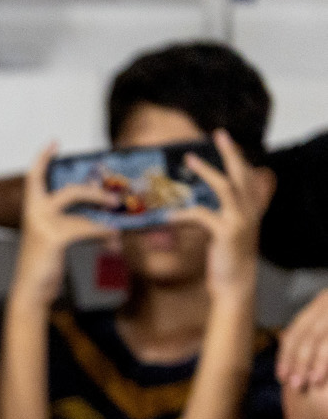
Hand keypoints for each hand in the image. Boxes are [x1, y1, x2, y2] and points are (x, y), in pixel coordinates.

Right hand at [12, 143, 117, 306]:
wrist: (30, 291)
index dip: (43, 159)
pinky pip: (87, 229)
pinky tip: (113, 241)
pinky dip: (104, 234)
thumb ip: (72, 224)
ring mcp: (43, 225)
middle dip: (96, 194)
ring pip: (83, 212)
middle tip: (113, 199)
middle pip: (71, 191)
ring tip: (118, 225)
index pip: (34, 178)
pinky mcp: (54, 238)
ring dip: (104, 218)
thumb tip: (107, 219)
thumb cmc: (42, 266)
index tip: (54, 142)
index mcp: (32, 210)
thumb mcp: (54, 240)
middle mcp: (35, 214)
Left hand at [174, 131, 272, 301]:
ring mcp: (240, 219)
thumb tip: (188, 205)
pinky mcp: (226, 232)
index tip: (224, 139)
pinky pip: (202, 215)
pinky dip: (184, 213)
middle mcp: (250, 209)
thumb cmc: (226, 259)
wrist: (234, 284)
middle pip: (241, 173)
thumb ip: (214, 215)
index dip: (236, 157)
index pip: (246, 175)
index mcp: (250, 207)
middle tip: (218, 134)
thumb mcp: (223, 233)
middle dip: (230, 152)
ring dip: (207, 171)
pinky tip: (168, 216)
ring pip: (225, 187)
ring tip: (190, 159)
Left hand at [282, 279, 327, 393]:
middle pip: (310, 333)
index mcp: (322, 301)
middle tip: (296, 385)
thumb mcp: (324, 324)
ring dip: (319, 361)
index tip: (282, 377)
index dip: (287, 355)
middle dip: (300, 361)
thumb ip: (314, 332)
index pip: (297, 330)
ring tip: (314, 381)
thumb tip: (283, 342)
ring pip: (327, 336)